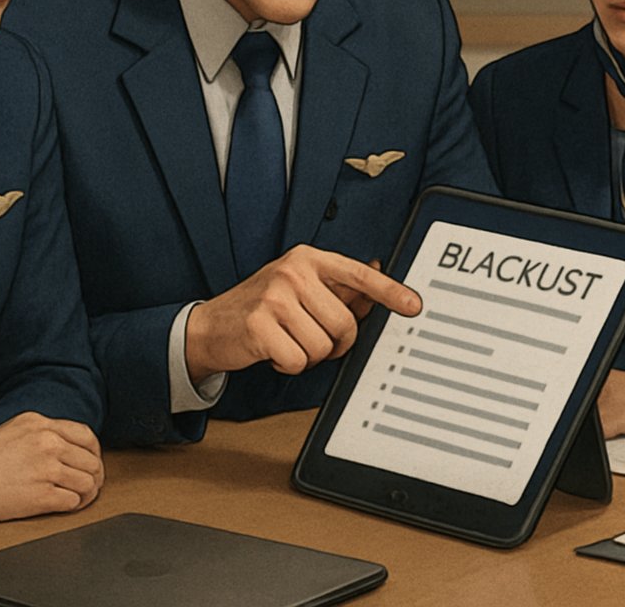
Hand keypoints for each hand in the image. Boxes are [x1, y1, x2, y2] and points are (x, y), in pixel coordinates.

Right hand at [0, 412, 103, 520]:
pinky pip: (73, 501)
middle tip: (89, 484)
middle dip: (94, 474)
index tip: (91, 461)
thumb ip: (42, 432)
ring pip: (87, 482)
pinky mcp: (40, 496)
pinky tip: (66, 505)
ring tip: (79, 496)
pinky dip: (74, 505)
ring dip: (87, 492)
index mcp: (42, 425)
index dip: (94, 452)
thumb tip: (66, 443)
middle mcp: (47, 443)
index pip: (87, 436)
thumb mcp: (15, 428)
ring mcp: (46, 470)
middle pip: (91, 460)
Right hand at [186, 245, 420, 379]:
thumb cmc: (261, 308)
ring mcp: (274, 297)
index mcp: (307, 259)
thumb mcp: (299, 290)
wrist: (210, 325)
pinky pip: (298, 361)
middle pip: (344, 323)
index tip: (413, 306)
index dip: (389, 291)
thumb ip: (337, 290)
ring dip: (309, 355)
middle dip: (336, 343)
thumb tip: (376, 285)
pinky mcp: (259, 326)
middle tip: (313, 340)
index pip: (358, 275)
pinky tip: (274, 352)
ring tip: (288, 342)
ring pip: (323, 346)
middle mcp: (292, 272)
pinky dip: (290, 366)